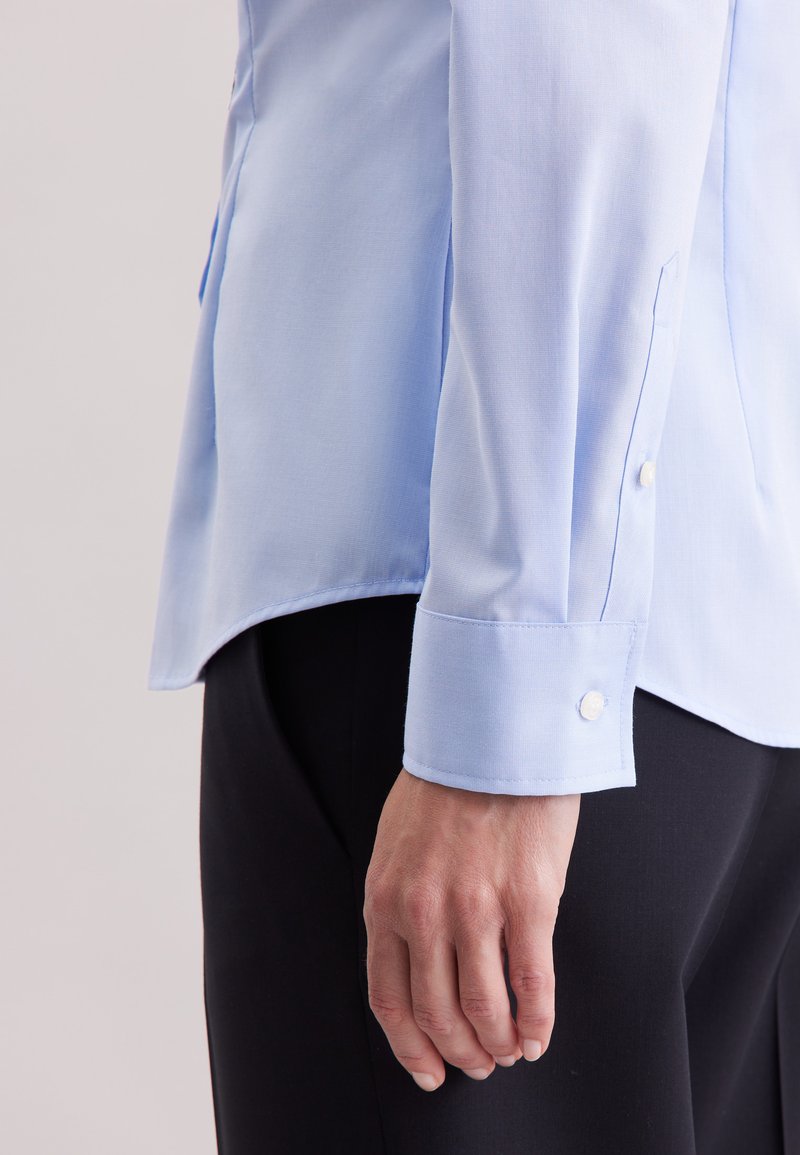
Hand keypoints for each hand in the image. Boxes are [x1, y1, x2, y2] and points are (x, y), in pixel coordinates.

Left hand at [363, 767, 580, 1090]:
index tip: (428, 1069)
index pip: (388, 998)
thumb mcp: (395, 845)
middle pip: (437, 1014)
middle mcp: (423, 914)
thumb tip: (418, 960)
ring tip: (511, 1052)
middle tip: (477, 1064)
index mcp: (384, 899)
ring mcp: (475, 910)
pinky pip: (532, 985)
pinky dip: (537, 1022)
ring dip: (499, 1045)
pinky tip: (539, 1035)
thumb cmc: (444, 786)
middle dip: (458, 1053)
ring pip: (484, 1011)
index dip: (409, 1046)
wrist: (491, 736)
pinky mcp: (528, 901)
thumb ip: (399, 901)